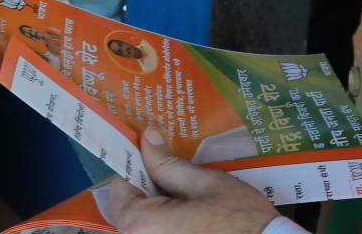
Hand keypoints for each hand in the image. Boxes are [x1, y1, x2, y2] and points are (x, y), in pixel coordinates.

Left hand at [99, 126, 278, 233]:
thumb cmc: (241, 222)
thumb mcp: (205, 183)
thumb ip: (169, 163)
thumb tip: (147, 138)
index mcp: (142, 223)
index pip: (120, 186)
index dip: (137, 165)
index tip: (153, 153)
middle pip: (130, 207)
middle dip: (149, 186)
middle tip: (175, 172)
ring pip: (143, 223)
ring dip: (159, 205)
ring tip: (186, 193)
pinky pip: (158, 233)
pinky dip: (168, 223)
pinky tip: (192, 214)